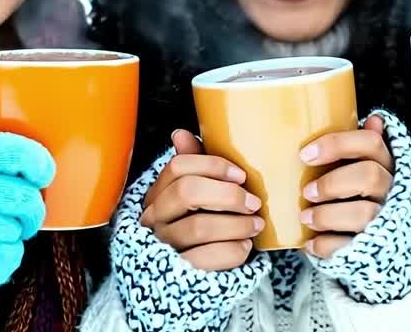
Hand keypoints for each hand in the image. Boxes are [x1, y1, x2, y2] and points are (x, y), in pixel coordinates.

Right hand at [140, 130, 264, 270]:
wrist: (198, 276)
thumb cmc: (203, 224)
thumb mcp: (199, 194)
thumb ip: (194, 165)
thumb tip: (180, 134)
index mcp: (158, 194)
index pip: (177, 167)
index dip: (213, 166)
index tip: (241, 175)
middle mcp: (154, 218)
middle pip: (187, 192)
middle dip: (228, 195)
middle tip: (253, 202)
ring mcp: (164, 246)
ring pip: (199, 227)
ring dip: (237, 224)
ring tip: (256, 225)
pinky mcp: (180, 272)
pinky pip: (208, 257)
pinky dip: (233, 250)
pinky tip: (245, 246)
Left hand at [300, 114, 393, 257]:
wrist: (389, 247)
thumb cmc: (368, 199)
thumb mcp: (369, 170)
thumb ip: (363, 148)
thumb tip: (374, 119)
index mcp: (387, 166)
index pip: (370, 144)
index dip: (337, 145)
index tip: (305, 154)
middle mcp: (391, 191)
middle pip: (369, 176)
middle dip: (332, 183)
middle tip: (307, 191)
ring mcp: (385, 221)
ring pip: (363, 213)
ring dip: (326, 215)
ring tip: (306, 217)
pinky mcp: (374, 250)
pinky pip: (350, 246)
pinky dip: (325, 245)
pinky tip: (311, 242)